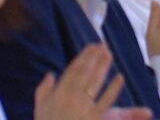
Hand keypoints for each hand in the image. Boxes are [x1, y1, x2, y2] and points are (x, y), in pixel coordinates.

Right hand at [34, 44, 152, 119]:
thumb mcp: (40, 109)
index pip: (72, 70)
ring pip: (94, 82)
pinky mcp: (93, 118)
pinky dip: (113, 89)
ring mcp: (81, 108)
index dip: (84, 56)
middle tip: (104, 46)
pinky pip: (105, 101)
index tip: (92, 46)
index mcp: (57, 94)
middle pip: (85, 73)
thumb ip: (43, 90)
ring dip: (102, 67)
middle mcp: (69, 98)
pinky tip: (120, 77)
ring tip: (109, 54)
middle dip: (95, 58)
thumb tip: (50, 74)